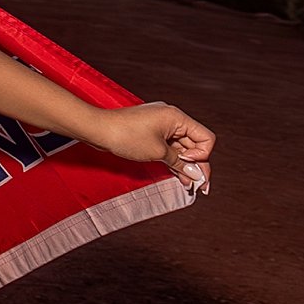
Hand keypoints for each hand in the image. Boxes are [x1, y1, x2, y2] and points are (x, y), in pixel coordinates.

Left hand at [85, 101, 214, 195]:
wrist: (98, 129)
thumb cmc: (126, 136)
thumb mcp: (158, 152)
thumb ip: (180, 162)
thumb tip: (196, 173)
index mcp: (176, 117)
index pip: (205, 137)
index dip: (201, 154)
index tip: (186, 163)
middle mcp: (171, 118)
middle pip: (195, 143)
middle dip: (197, 164)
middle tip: (200, 186)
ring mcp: (161, 125)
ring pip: (182, 146)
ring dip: (185, 164)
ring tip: (188, 184)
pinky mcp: (151, 132)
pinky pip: (169, 146)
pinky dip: (173, 159)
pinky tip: (178, 174)